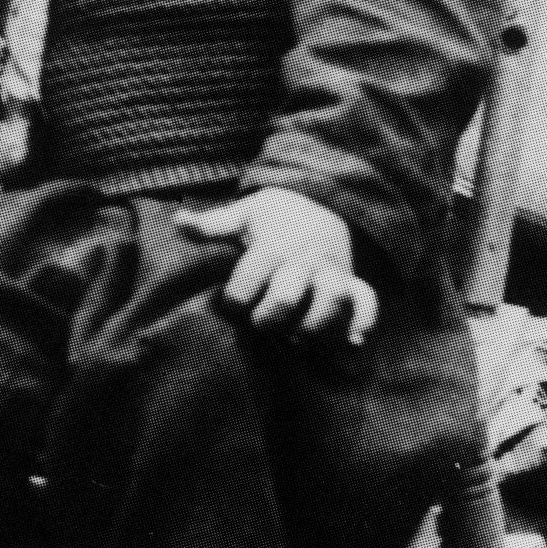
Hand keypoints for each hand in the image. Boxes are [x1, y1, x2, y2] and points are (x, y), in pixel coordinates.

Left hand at [181, 187, 377, 346]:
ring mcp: (334, 273)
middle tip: (261, 325)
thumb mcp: (243, 215)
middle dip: (268, 318)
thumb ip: (212, 225)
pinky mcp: (355, 283)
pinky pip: (368, 303)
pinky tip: (351, 342)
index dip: (233, 301)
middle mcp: (305, 262)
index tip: (230, 306)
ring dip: (314, 326)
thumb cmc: (274, 219)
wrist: (322, 205)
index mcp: (273, 247)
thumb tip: (177, 221)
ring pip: (332, 302)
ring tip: (298, 338)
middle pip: (286, 297)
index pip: (247, 282)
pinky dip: (364, 323)